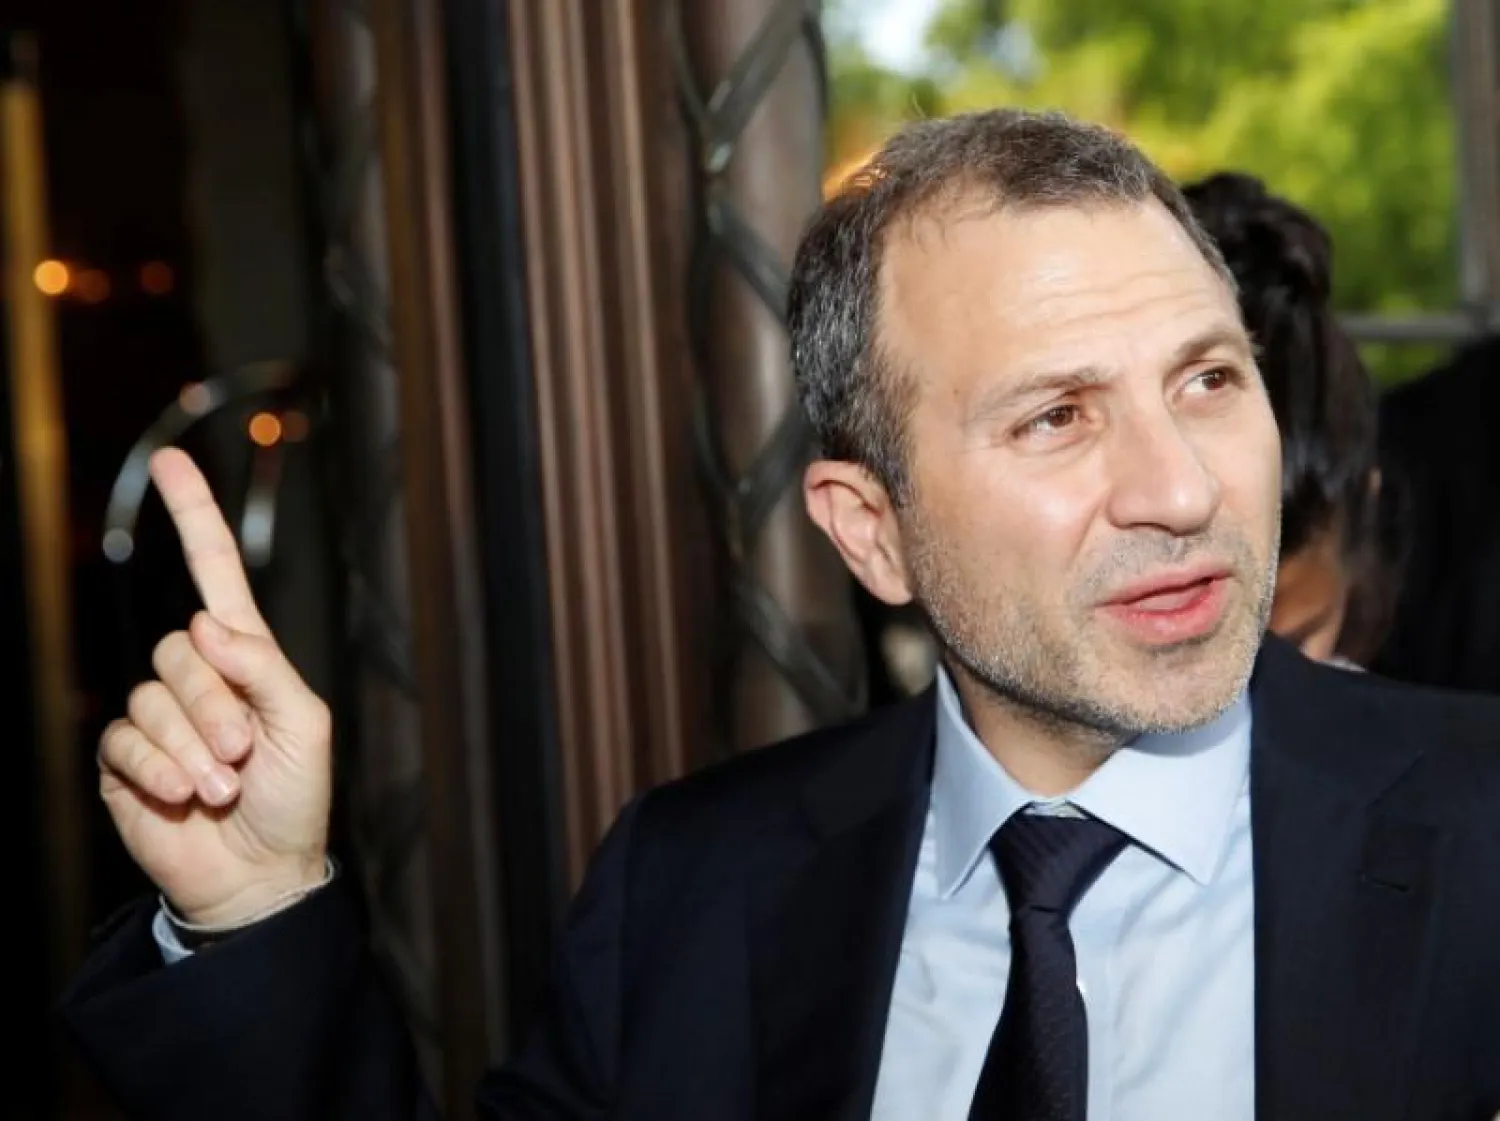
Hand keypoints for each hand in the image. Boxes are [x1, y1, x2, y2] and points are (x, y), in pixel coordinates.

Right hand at [97, 448, 331, 927]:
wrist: (261, 872)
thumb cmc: (296, 797)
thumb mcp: (303, 725)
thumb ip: (263, 668)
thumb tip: (205, 622)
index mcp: (245, 657)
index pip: (214, 574)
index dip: (194, 519)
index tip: (170, 463)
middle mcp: (196, 677)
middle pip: (180, 649)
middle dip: (217, 706)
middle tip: (245, 754)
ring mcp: (157, 717)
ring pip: (152, 697)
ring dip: (194, 748)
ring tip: (224, 785)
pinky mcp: (124, 759)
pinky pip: (125, 742)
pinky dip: (162, 771)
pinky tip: (185, 795)